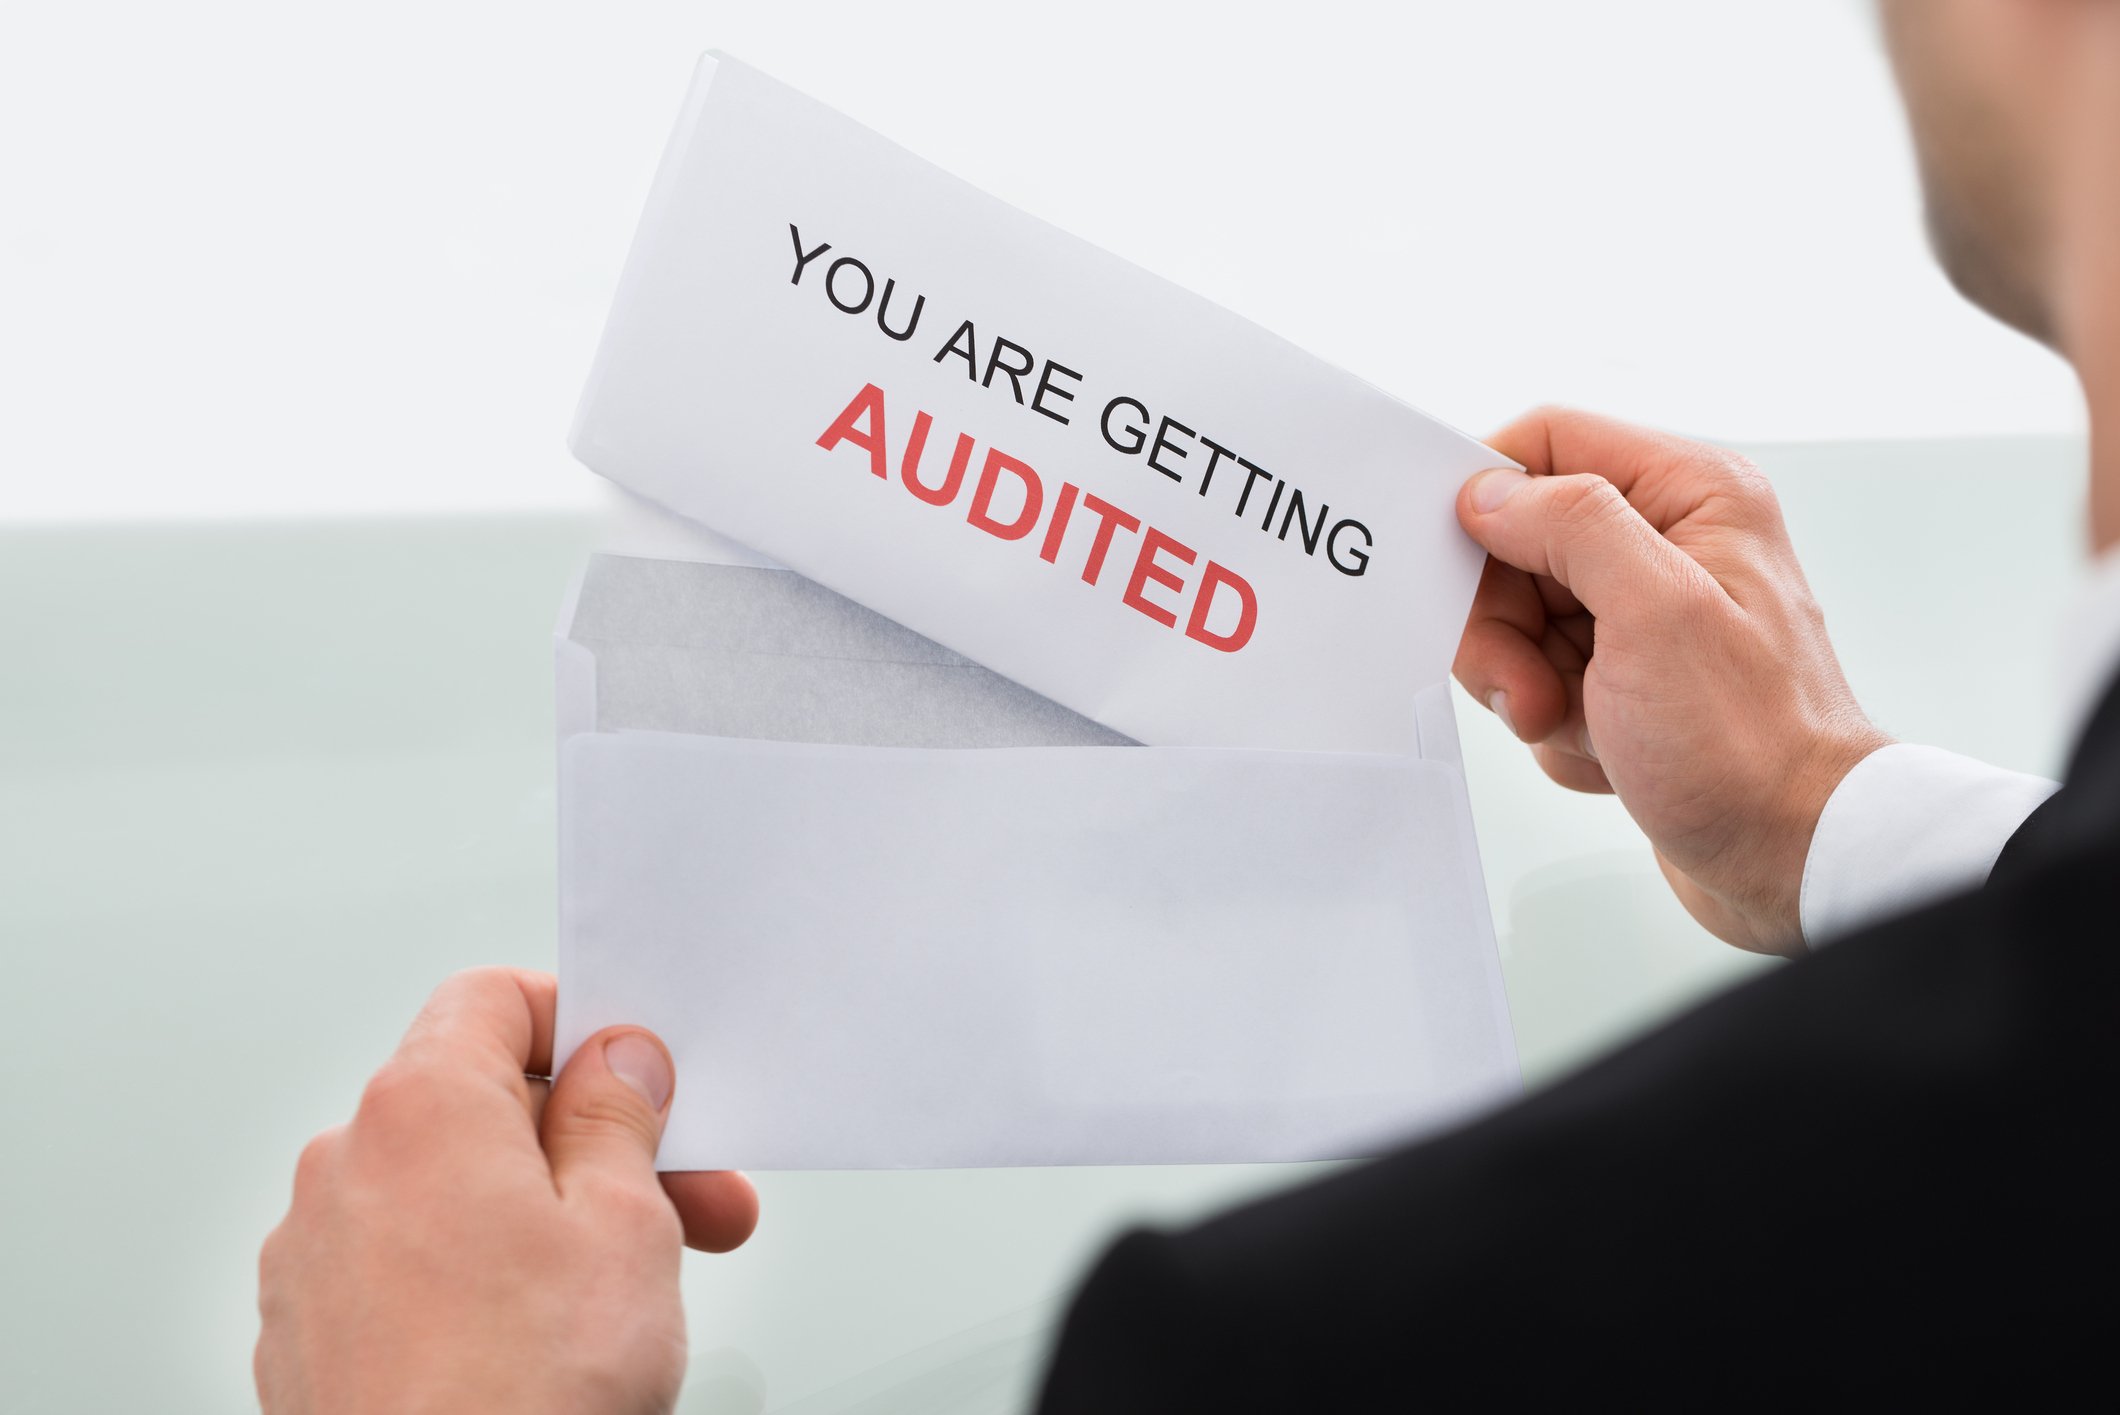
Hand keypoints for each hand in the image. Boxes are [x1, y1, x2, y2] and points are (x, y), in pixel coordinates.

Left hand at [255, 968, 758, 1414]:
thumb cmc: (522, 1399)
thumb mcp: (626, 1226)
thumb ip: (618, 1118)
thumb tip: (615, 1062)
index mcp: (419, 1109)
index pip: (493, 1000)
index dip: (579, 1025)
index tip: (639, 1077)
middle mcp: (345, 1165)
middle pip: (481, 1105)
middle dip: (591, 1144)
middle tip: (684, 1199)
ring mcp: (314, 1256)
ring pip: (447, 1191)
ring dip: (538, 1214)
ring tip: (619, 1290)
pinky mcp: (306, 1335)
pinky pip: (403, 1264)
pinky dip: (472, 1275)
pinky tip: (538, 1336)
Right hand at [1453, 408, 1890, 954]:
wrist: (1795, 858)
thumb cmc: (1750, 746)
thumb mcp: (1654, 611)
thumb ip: (1570, 525)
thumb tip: (1490, 490)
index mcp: (1691, 495)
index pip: (1547, 442)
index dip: (1485, 496)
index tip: (1455, 562)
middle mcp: (1670, 542)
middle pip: (1519, 540)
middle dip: (1502, 621)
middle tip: (1528, 682)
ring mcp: (1646, 614)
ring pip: (1518, 617)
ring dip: (1524, 680)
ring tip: (1573, 722)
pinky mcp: (1628, 678)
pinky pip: (1540, 677)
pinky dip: (1552, 722)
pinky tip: (1604, 749)